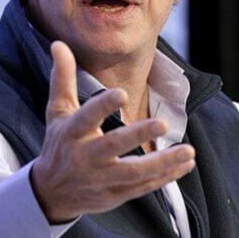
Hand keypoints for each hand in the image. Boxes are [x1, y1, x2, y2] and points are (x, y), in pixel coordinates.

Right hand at [30, 41, 195, 222]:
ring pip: (134, 172)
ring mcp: (101, 179)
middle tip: (162, 123)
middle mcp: (85, 157)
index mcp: (71, 133)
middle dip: (137, 136)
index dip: (102, 106)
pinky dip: (166, 177)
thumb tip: (59, 43)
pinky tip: (186, 164)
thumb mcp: (57, 111)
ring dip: (162, 162)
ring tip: (188, 151)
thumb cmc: (59, 144)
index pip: (86, 117)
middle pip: (112, 146)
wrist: (50, 193)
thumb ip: (63, 78)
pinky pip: (143, 187)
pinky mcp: (115, 195)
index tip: (122, 93)